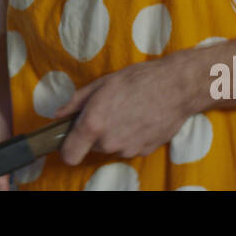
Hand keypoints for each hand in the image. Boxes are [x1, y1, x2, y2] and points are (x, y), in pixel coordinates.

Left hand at [53, 54, 196, 165]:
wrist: (177, 87)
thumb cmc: (138, 80)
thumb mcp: (102, 83)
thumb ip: (76, 102)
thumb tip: (58, 114)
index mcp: (94, 124)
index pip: (69, 155)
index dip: (67, 147)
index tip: (72, 138)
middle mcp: (109, 142)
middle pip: (92, 147)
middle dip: (96, 133)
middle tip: (109, 111)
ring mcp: (128, 150)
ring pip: (111, 147)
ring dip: (115, 134)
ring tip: (128, 112)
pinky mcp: (144, 151)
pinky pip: (129, 147)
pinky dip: (131, 137)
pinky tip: (141, 118)